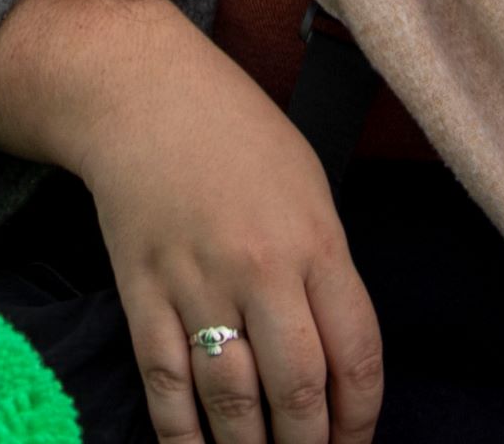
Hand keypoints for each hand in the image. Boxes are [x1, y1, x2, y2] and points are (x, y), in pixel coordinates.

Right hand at [0, 0, 383, 443]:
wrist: (143, 94)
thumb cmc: (238, 136)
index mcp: (316, 242)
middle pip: (298, 390)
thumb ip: (327, 270)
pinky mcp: (142, 293)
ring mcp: (197, 284)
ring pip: (231, 399)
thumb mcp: (309, 188)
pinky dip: (181, 434)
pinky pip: (164, 382)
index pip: (356, 354)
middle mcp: (261, 269)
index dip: (361, 418)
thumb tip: (338, 357)